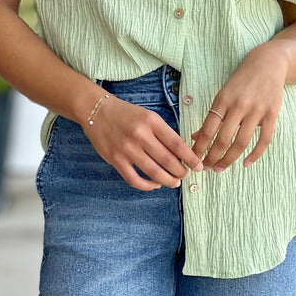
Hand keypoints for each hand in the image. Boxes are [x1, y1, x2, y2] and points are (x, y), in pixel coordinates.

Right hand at [83, 95, 203, 190]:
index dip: (189, 158)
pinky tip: (155, 185)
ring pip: (153, 172)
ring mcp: (127, 148)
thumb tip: (180, 154)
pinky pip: (134, 179)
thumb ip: (162, 133)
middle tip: (186, 175)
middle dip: (181, 172)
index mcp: (151, 121)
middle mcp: (140, 135)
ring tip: (175, 182)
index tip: (198, 166)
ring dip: (168, 180)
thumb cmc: (127, 114)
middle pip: (167, 160)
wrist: (96, 110)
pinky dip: (147, 186)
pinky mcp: (115, 159)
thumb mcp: (148, 116)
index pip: (176, 143)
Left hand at [191, 45, 286, 170]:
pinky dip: (255, 154)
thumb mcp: (223, 93)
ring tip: (221, 168)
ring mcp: (257, 110)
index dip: (200, 148)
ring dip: (229, 159)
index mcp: (223, 99)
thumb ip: (212, 116)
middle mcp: (239, 105)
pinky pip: (264, 139)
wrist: (268, 62)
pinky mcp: (272, 113)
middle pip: (223, 139)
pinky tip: (246, 163)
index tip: (194, 160)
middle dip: (213, 158)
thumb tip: (196, 137)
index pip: (208, 129)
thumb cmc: (242, 80)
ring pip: (241, 142)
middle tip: (207, 169)